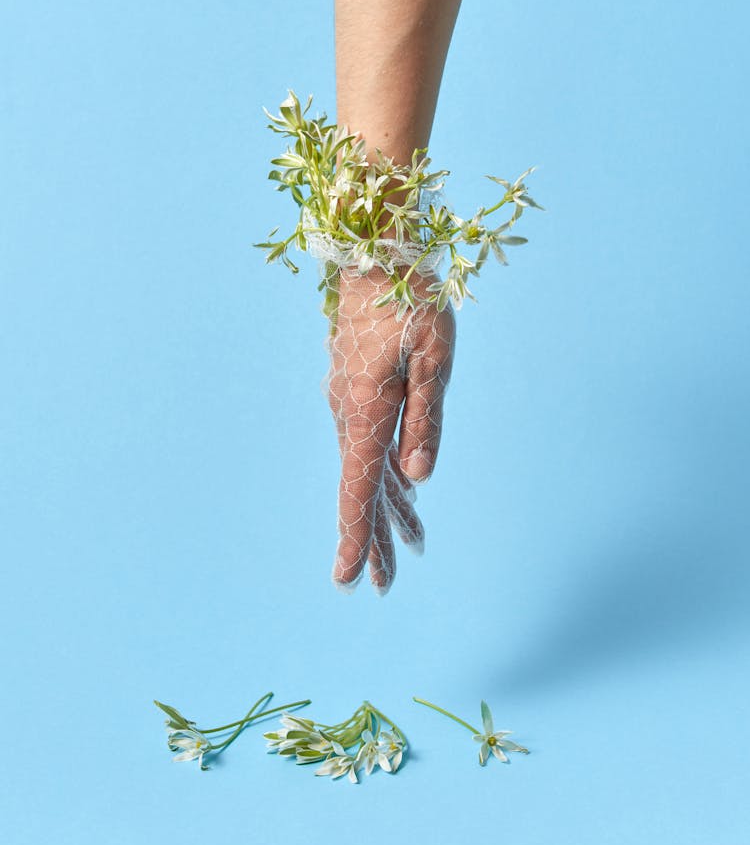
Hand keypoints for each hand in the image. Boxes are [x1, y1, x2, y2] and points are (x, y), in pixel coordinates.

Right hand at [326, 264, 455, 593]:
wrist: (375, 255)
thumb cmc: (410, 301)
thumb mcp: (434, 358)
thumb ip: (426, 420)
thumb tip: (419, 478)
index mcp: (366, 412)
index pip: (358, 489)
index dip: (356, 538)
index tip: (348, 582)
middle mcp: (350, 415)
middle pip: (362, 489)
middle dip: (374, 539)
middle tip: (382, 589)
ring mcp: (351, 403)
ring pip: (369, 470)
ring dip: (386, 512)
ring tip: (411, 551)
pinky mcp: (360, 391)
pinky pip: (373, 445)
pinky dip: (389, 477)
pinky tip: (406, 492)